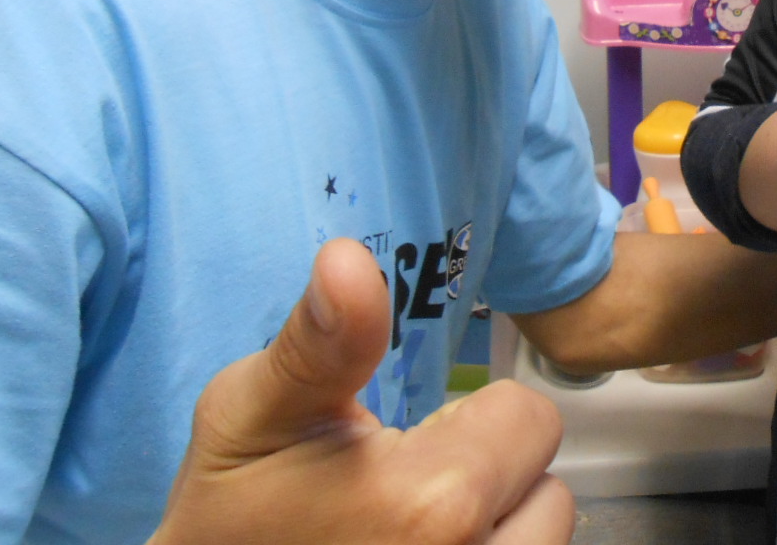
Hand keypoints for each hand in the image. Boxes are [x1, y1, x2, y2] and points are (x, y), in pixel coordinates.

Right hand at [150, 238, 573, 544]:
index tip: (411, 437)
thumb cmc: (230, 510)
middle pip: (546, 480)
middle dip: (491, 471)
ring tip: (419, 523)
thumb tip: (347, 259)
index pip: (526, 414)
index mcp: (435, 498)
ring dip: (499, 523)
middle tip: (410, 485)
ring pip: (543, 533)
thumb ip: (320, 339)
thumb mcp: (251, 411)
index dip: (471, 416)